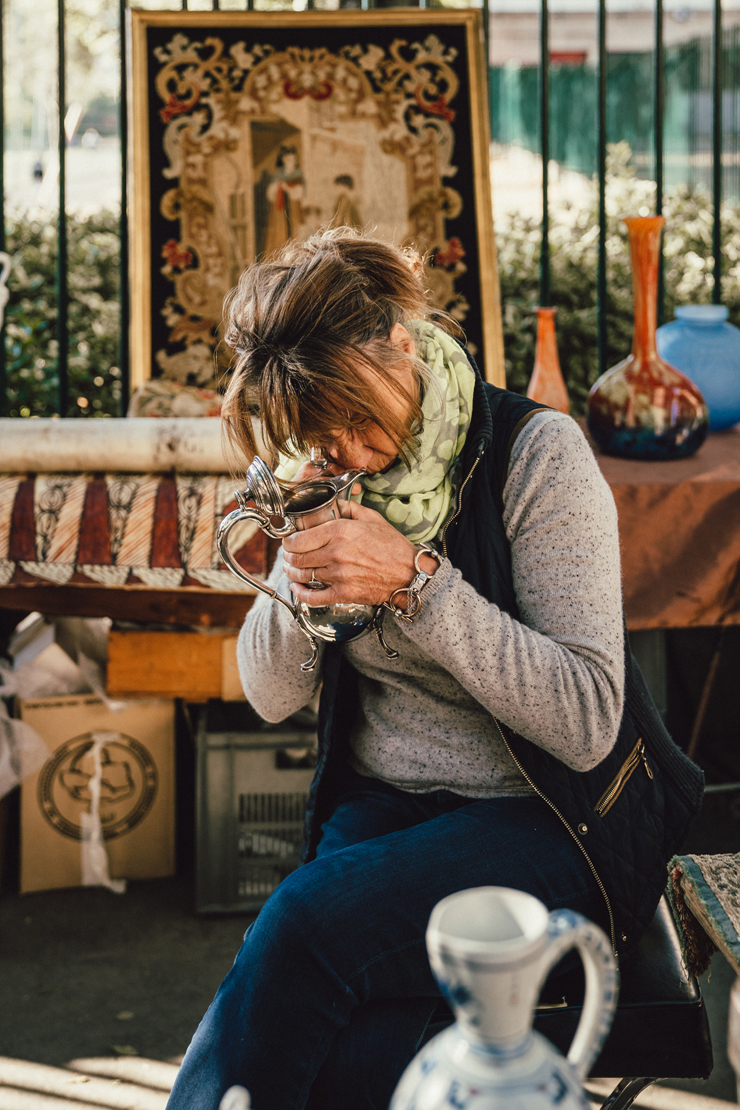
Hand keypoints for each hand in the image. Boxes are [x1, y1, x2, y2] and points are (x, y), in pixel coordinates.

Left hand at [282, 500, 437, 607]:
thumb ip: (350, 509)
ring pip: (301, 575)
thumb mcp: (372, 519)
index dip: (288, 540)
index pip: (299, 538)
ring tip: (290, 568)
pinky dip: (300, 593)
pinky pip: (313, 597)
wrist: (409, 574)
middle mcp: (336, 553)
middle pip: (296, 557)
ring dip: (291, 572)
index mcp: (340, 531)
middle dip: (287, 555)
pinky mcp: (343, 594)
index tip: (288, 539)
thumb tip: (335, 504)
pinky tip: (297, 588)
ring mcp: (338, 575)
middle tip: (288, 553)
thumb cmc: (393, 547)